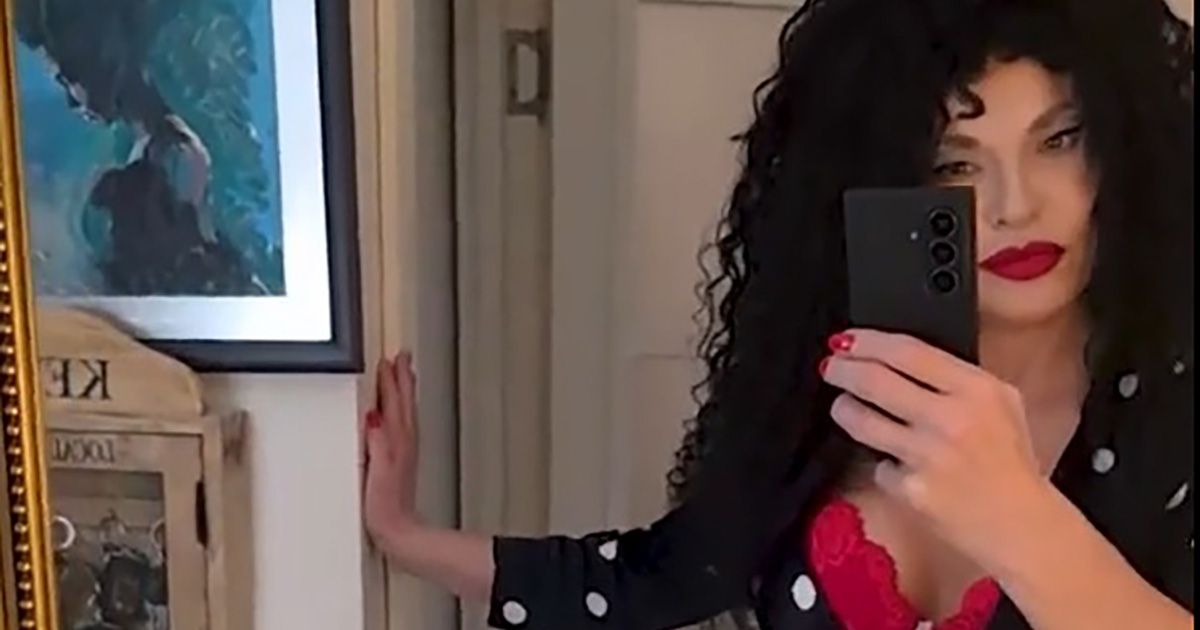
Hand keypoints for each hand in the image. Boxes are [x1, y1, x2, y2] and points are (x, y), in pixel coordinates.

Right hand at [362, 352, 421, 547]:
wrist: (399, 530)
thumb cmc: (386, 505)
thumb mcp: (377, 471)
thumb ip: (377, 442)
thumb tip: (373, 416)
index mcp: (397, 441)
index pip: (393, 403)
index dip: (390, 381)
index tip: (388, 360)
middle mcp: (404, 442)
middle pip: (404, 403)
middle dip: (403, 379)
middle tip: (402, 357)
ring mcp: (404, 451)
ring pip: (405, 411)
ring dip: (404, 391)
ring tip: (402, 375)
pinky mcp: (400, 461)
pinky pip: (403, 424)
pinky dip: (401, 411)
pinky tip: (395, 413)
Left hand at [819, 329, 1050, 566]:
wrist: (1021, 525)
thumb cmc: (1008, 460)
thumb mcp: (1001, 403)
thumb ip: (956, 377)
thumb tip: (895, 355)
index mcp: (976, 390)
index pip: (908, 352)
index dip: (868, 342)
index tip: (844, 340)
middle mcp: (951, 419)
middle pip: (875, 380)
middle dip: (843, 370)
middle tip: (830, 368)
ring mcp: (928, 456)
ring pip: (862, 420)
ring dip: (844, 409)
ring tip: (844, 407)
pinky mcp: (911, 490)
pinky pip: (879, 465)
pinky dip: (883, 463)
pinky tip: (898, 466)